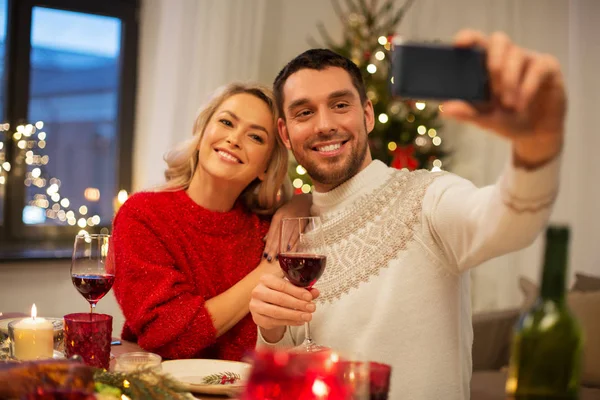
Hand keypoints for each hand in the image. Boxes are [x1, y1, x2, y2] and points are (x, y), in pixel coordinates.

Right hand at [250, 274, 318, 334]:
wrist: (264, 305)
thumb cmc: (277, 293)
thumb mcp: (289, 288)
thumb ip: (302, 289)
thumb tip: (315, 292)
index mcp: (266, 279)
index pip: (282, 285)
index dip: (297, 292)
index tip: (309, 297)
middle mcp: (258, 291)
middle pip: (280, 298)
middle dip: (298, 304)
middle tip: (311, 307)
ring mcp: (256, 306)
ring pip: (277, 312)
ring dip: (295, 315)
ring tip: (307, 316)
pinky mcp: (257, 319)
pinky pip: (276, 322)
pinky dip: (290, 322)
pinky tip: (299, 321)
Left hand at [262, 194, 311, 260]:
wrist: (303, 201)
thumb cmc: (288, 209)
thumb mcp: (278, 215)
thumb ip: (272, 228)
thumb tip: (264, 240)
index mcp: (277, 217)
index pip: (271, 234)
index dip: (268, 245)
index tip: (265, 255)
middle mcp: (285, 220)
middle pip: (278, 237)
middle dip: (274, 249)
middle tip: (270, 259)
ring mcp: (294, 222)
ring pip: (287, 237)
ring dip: (282, 249)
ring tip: (278, 258)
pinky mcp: (302, 224)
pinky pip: (297, 236)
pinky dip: (293, 244)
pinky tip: (289, 250)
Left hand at [442, 30, 565, 166]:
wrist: (535, 134)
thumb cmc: (506, 120)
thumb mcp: (484, 119)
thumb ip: (466, 112)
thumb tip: (444, 109)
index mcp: (486, 64)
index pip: (476, 41)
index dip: (468, 37)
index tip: (458, 44)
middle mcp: (507, 57)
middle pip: (498, 40)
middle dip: (493, 59)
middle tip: (492, 85)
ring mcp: (528, 60)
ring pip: (517, 54)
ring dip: (509, 80)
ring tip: (508, 105)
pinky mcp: (548, 67)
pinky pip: (538, 67)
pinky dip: (528, 86)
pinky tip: (521, 103)